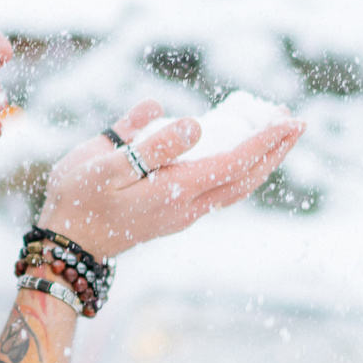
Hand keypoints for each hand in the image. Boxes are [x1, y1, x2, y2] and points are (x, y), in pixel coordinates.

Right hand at [35, 101, 300, 260]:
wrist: (66, 244)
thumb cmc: (78, 197)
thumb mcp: (106, 165)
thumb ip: (151, 144)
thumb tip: (194, 123)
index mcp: (175, 190)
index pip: (233, 162)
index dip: (264, 140)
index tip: (287, 118)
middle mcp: (188, 207)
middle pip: (245, 179)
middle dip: (275, 151)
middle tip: (296, 121)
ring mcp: (183, 215)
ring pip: (235, 188)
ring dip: (261, 162)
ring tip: (276, 134)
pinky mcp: (175, 215)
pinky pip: (219, 192)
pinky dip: (239, 171)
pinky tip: (240, 154)